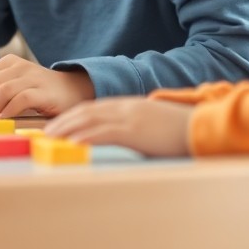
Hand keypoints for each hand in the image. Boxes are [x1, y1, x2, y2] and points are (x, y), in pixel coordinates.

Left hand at [0, 55, 94, 118]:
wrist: (72, 90)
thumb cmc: (37, 92)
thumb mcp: (10, 87)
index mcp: (9, 62)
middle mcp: (20, 66)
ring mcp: (32, 77)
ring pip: (2, 90)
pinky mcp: (43, 92)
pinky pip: (20, 99)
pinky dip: (9, 110)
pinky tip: (6, 119)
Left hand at [45, 96, 193, 156]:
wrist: (202, 125)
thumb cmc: (180, 129)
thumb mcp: (153, 123)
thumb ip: (136, 125)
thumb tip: (123, 135)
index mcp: (129, 106)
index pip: (93, 108)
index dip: (72, 116)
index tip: (57, 125)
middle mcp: (125, 108)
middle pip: (86, 112)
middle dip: (64, 121)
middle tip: (46, 133)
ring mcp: (129, 117)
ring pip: (90, 120)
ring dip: (67, 129)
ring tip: (51, 138)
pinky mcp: (135, 130)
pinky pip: (105, 133)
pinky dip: (86, 137)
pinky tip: (73, 143)